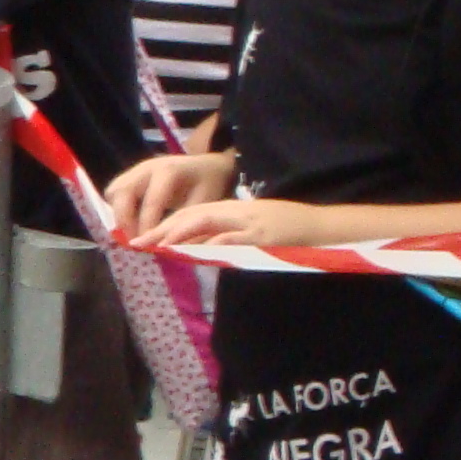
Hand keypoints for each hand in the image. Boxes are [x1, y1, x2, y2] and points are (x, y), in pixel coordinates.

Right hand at [105, 149, 235, 243]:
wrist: (206, 165)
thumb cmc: (209, 184)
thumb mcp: (206, 203)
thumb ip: (187, 224)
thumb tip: (172, 250)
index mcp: (168, 171)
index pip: (151, 201)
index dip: (148, 226)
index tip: (150, 247)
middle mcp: (146, 167)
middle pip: (122, 192)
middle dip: (125, 220)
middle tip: (135, 243)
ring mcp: (134, 170)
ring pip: (113, 192)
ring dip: (117, 215)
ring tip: (131, 235)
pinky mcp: (129, 176)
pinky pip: (114, 194)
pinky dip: (117, 211)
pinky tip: (131, 225)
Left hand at [143, 195, 326, 250]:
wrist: (323, 225)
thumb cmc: (288, 229)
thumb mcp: (251, 229)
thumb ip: (225, 236)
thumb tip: (199, 249)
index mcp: (232, 210)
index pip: (191, 213)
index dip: (165, 223)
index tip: (143, 237)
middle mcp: (236, 212)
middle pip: (192, 215)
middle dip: (162, 228)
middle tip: (137, 242)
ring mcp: (250, 222)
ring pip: (207, 222)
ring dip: (180, 233)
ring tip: (158, 245)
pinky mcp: (264, 235)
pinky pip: (234, 237)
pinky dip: (214, 242)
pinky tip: (197, 250)